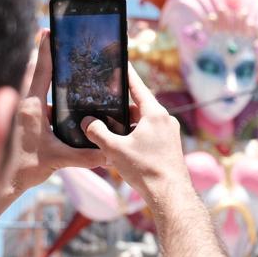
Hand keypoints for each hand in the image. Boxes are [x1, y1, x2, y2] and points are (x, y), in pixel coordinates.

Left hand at [6, 30, 105, 197]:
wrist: (5, 182)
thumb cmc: (26, 168)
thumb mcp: (57, 160)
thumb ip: (83, 156)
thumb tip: (106, 153)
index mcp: (31, 106)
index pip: (40, 71)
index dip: (45, 49)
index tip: (48, 29)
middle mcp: (25, 104)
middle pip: (36, 71)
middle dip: (45, 53)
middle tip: (53, 35)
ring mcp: (24, 111)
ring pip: (37, 86)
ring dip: (49, 77)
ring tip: (67, 68)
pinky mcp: (25, 120)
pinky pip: (38, 101)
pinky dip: (50, 97)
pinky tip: (65, 102)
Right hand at [81, 63, 189, 202]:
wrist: (170, 196)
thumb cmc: (145, 170)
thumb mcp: (115, 149)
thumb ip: (98, 132)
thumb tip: (87, 122)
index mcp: (155, 113)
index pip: (137, 86)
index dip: (126, 74)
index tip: (119, 60)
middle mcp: (165, 119)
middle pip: (138, 105)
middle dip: (120, 106)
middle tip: (102, 102)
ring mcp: (169, 133)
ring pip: (143, 122)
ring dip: (126, 124)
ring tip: (107, 128)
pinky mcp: (169, 146)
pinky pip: (148, 134)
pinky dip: (134, 135)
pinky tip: (121, 146)